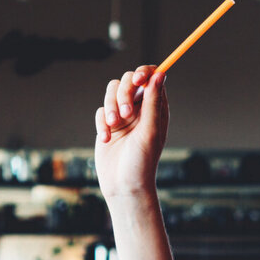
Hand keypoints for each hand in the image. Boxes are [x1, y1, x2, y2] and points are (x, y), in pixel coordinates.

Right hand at [94, 65, 167, 200]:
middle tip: (125, 114)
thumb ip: (152, 102)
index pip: (152, 78)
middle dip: (123, 93)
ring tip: (113, 126)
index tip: (137, 80)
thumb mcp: (150, 131)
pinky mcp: (107, 125)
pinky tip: (106, 139)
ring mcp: (122, 116)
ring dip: (110, 106)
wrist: (124, 185)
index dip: (144, 73)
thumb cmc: (142, 161)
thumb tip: (160, 74)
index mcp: (156, 108)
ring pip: (111, 92)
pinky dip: (101, 123)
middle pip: (128, 81)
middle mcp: (140, 109)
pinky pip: (100, 111)